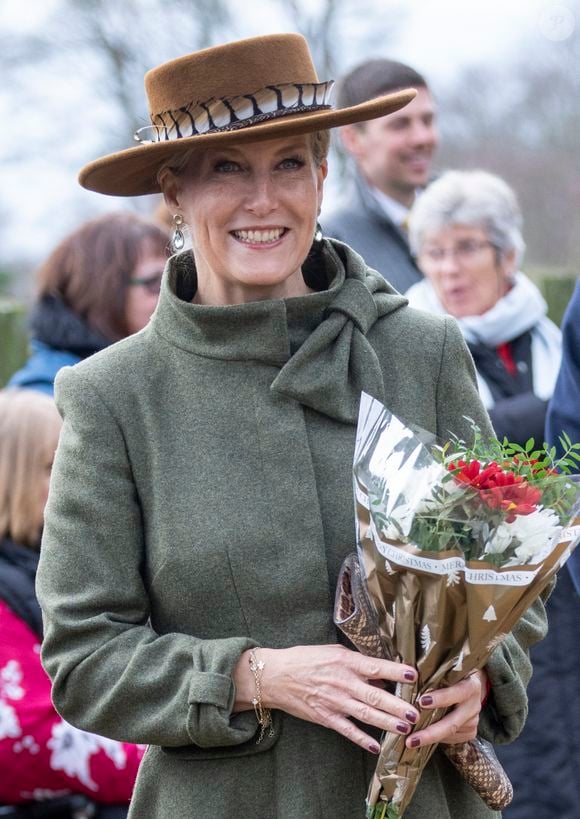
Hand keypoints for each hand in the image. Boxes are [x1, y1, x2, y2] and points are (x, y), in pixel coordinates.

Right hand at [233, 645, 418, 753]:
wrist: (276, 676)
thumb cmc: (306, 659)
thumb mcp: (333, 652)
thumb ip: (357, 663)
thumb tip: (381, 675)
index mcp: (346, 662)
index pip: (375, 666)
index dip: (395, 671)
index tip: (413, 675)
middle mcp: (342, 682)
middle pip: (374, 694)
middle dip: (396, 704)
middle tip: (414, 712)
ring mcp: (334, 701)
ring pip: (365, 714)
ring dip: (386, 722)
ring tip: (404, 728)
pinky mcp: (325, 717)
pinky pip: (347, 730)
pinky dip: (361, 739)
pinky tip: (375, 746)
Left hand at [405, 669, 487, 749]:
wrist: (467, 683)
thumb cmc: (450, 674)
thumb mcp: (446, 670)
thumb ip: (433, 674)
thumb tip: (408, 676)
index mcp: (471, 685)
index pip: (457, 692)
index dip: (441, 698)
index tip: (421, 701)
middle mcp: (474, 704)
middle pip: (452, 723)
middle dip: (430, 733)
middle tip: (411, 740)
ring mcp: (474, 719)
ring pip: (450, 733)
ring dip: (429, 738)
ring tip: (411, 741)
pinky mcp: (471, 731)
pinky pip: (452, 739)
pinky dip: (437, 740)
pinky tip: (423, 740)